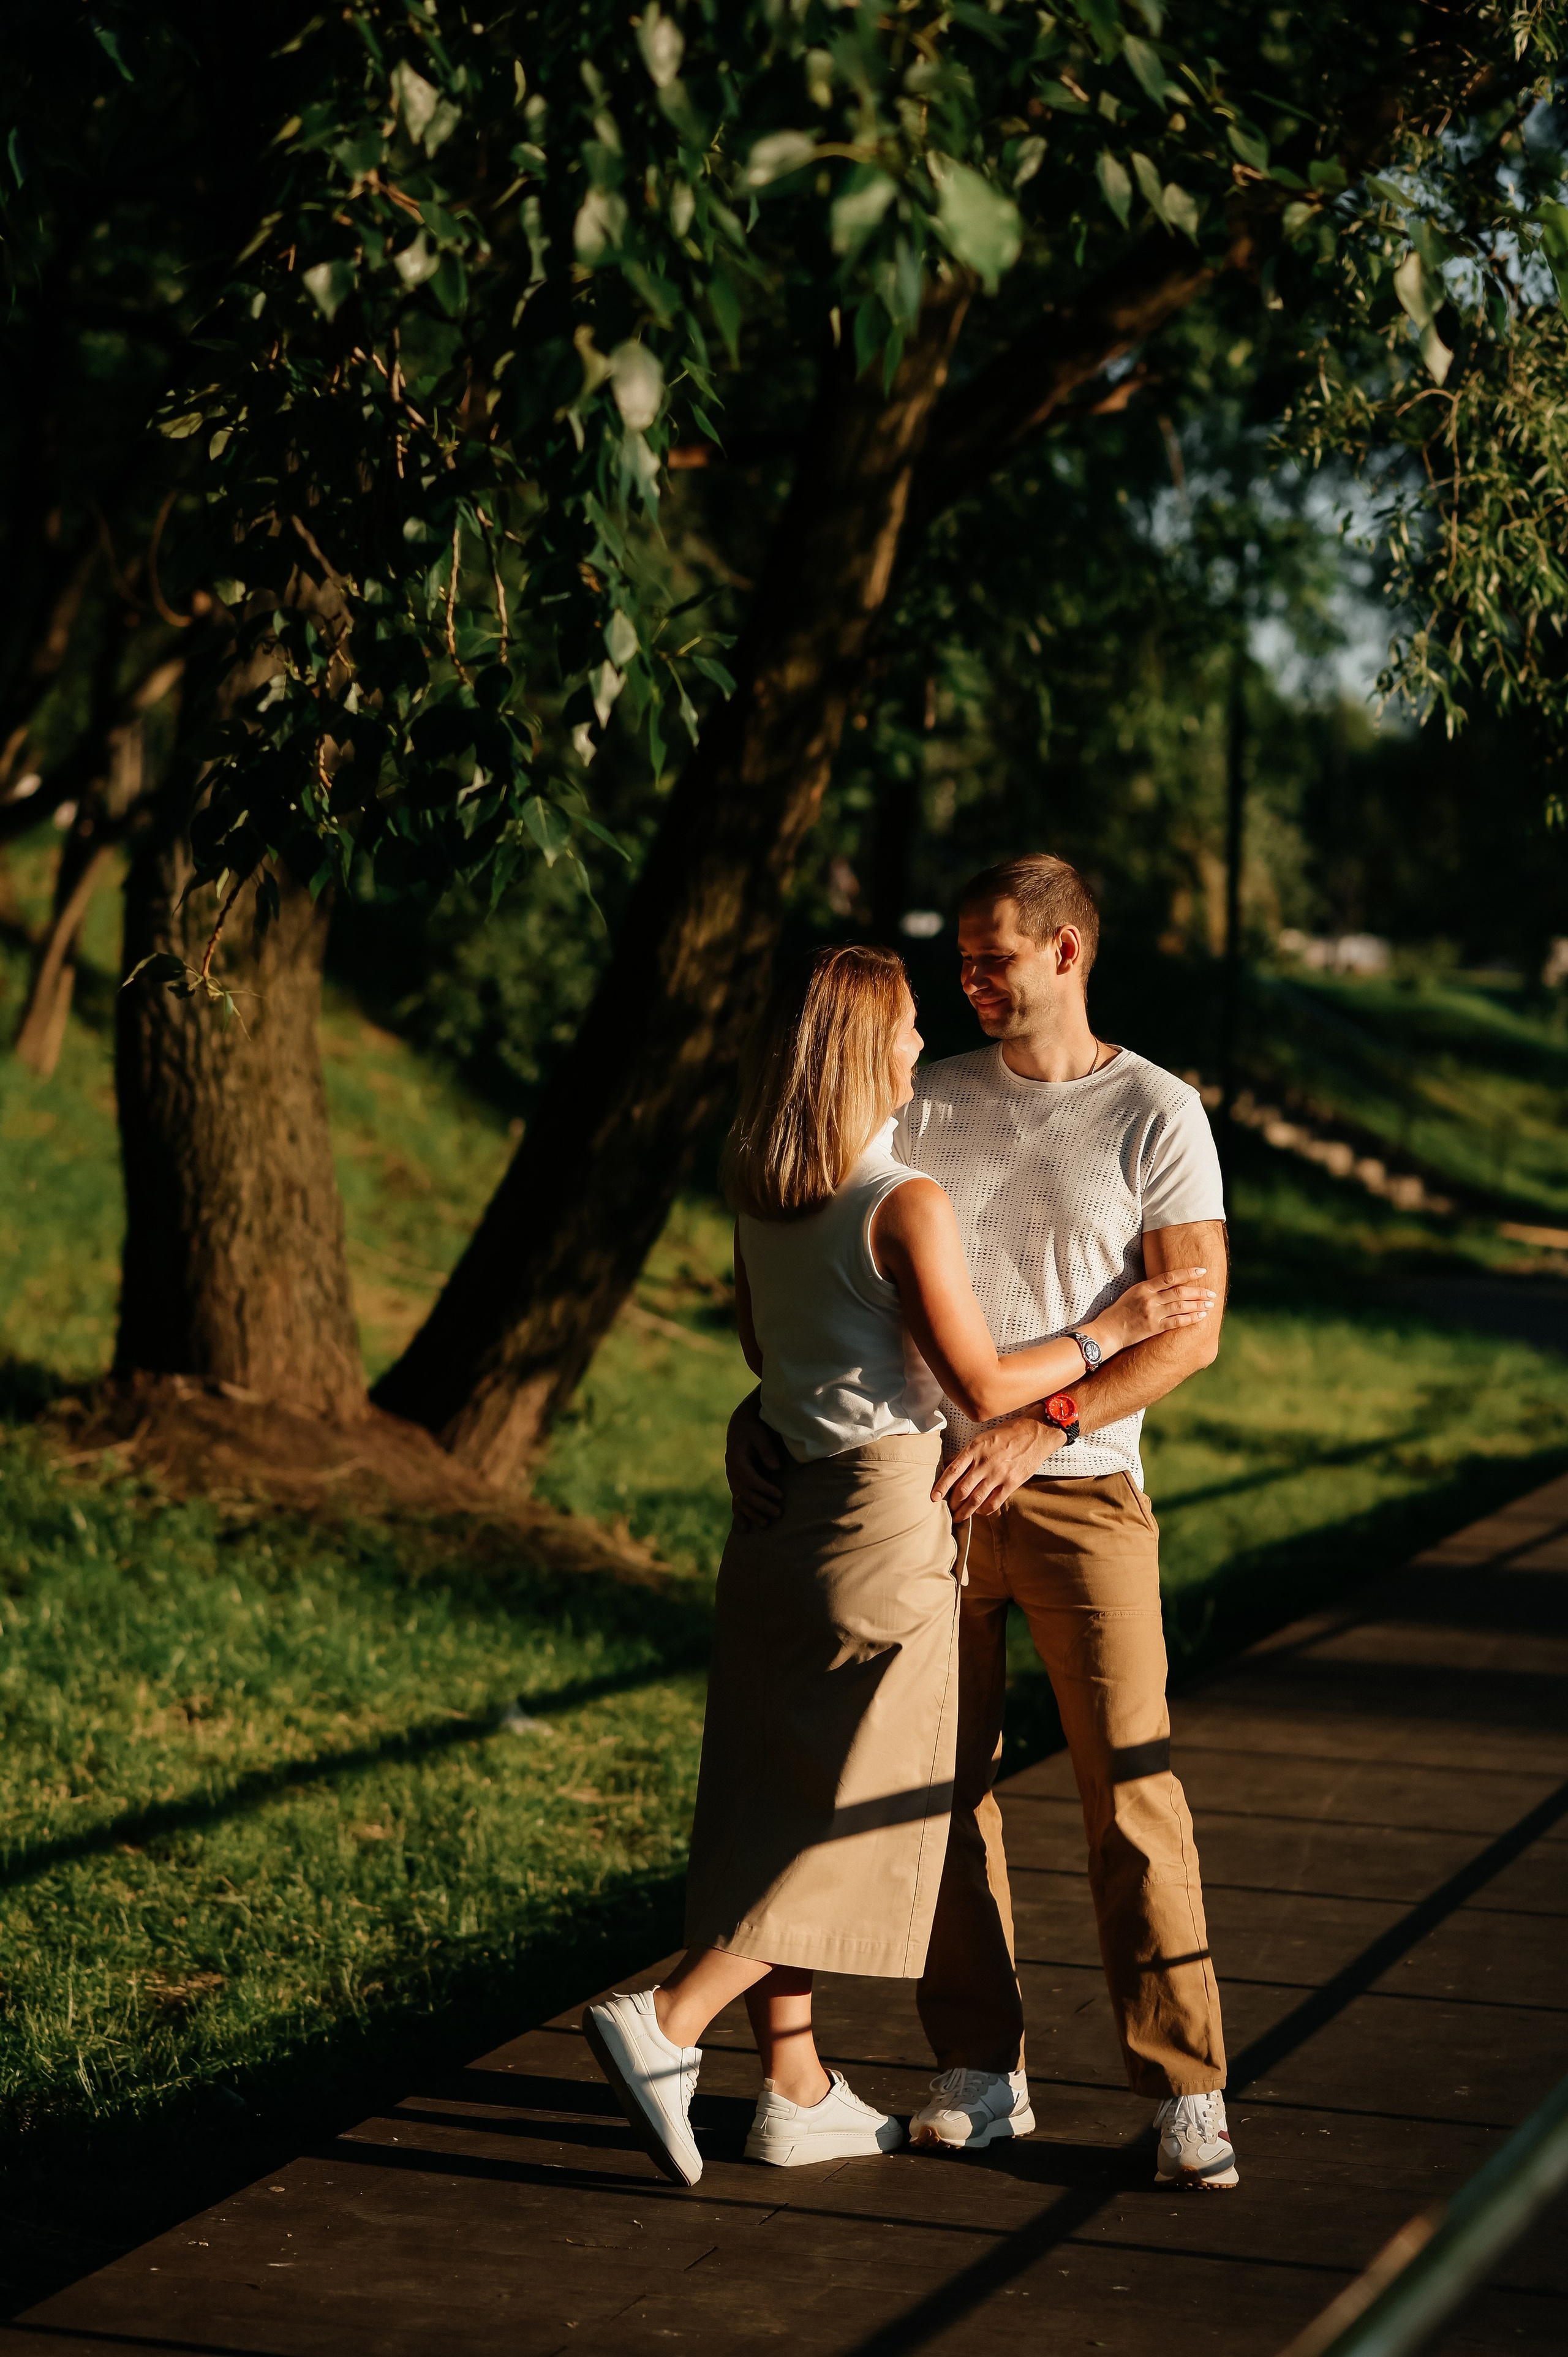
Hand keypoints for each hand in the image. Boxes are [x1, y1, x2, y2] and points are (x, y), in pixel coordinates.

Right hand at [726, 1391, 783, 1528]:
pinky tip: (743, 1529)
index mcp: (735, 1460)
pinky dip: (740, 1515)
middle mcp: (731, 1472)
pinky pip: (737, 1502)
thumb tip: (775, 1467)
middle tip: (778, 1514)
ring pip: (741, 1501)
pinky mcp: (737, 1484)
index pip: (750, 1478)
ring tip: (765, 1525)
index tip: (779, 1495)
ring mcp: (733, 1480)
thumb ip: (766, 1449)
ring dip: (752, 1513)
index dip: (764, 1488)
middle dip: (761, 1505)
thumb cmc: (752, 1428)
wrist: (740, 1426)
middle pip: (746, 1493)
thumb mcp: (759, 1433)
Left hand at [933, 1417, 1065, 1521]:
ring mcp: (998, 1474)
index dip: (941, 1486)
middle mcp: (985, 1462)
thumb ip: (965, 1454)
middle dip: (953, 1503)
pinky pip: (994, 1502)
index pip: (953, 1471)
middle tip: (949, 1509)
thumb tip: (947, 1464)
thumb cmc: (1007, 1434)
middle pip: (962, 1489)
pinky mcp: (1011, 1483)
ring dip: (965, 1511)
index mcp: (975, 1449)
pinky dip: (984, 1510)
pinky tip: (979, 1512)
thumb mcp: (982, 1438)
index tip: (934, 1497)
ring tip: (959, 1516)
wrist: (1035, 1434)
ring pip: (976, 1499)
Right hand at [1091, 1266, 1214, 1356]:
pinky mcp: (1154, 1328)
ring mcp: (1152, 1314)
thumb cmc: (1119, 1311)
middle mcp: (1149, 1299)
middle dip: (1198, 1291)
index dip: (1188, 1272)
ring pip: (1181, 1307)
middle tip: (1212, 1292)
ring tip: (1210, 1304)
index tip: (1202, 1270)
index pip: (1170, 1277)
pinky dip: (1191, 1318)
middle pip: (1179, 1292)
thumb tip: (1170, 1283)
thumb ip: (1150, 1288)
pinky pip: (1177, 1322)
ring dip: (1198, 1305)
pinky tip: (1201, 1316)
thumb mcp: (1133, 1293)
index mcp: (1144, 1287)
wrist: (1108, 1331)